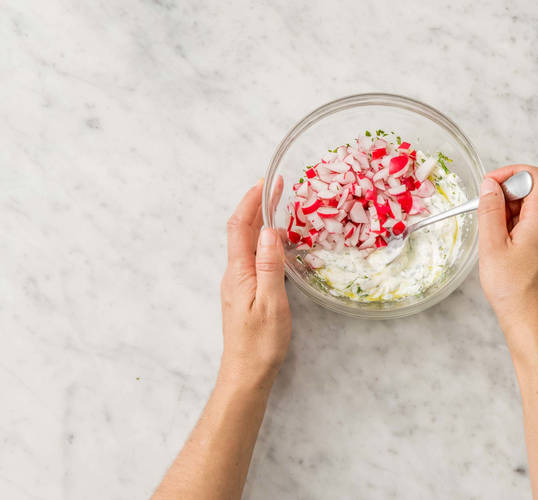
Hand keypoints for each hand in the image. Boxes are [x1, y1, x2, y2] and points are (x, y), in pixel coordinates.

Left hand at [219, 179, 290, 384]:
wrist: (246, 373)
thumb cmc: (260, 343)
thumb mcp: (271, 303)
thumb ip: (269, 266)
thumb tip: (268, 231)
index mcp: (238, 272)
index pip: (239, 226)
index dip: (252, 201)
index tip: (267, 182)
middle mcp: (234, 274)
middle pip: (242, 231)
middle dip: (258, 206)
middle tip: (278, 188)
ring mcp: (238, 283)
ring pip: (248, 244)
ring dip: (262, 223)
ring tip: (283, 211)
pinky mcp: (245, 293)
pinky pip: (253, 258)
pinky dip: (265, 243)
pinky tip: (280, 246)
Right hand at [477, 165, 537, 337]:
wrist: (535, 326)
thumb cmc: (514, 291)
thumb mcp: (493, 246)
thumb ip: (490, 210)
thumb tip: (490, 185)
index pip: (535, 176)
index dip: (511, 174)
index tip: (489, 186)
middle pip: (533, 192)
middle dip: (506, 197)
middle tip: (484, 216)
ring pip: (532, 211)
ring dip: (509, 215)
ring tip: (492, 240)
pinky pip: (535, 228)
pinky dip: (516, 230)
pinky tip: (502, 251)